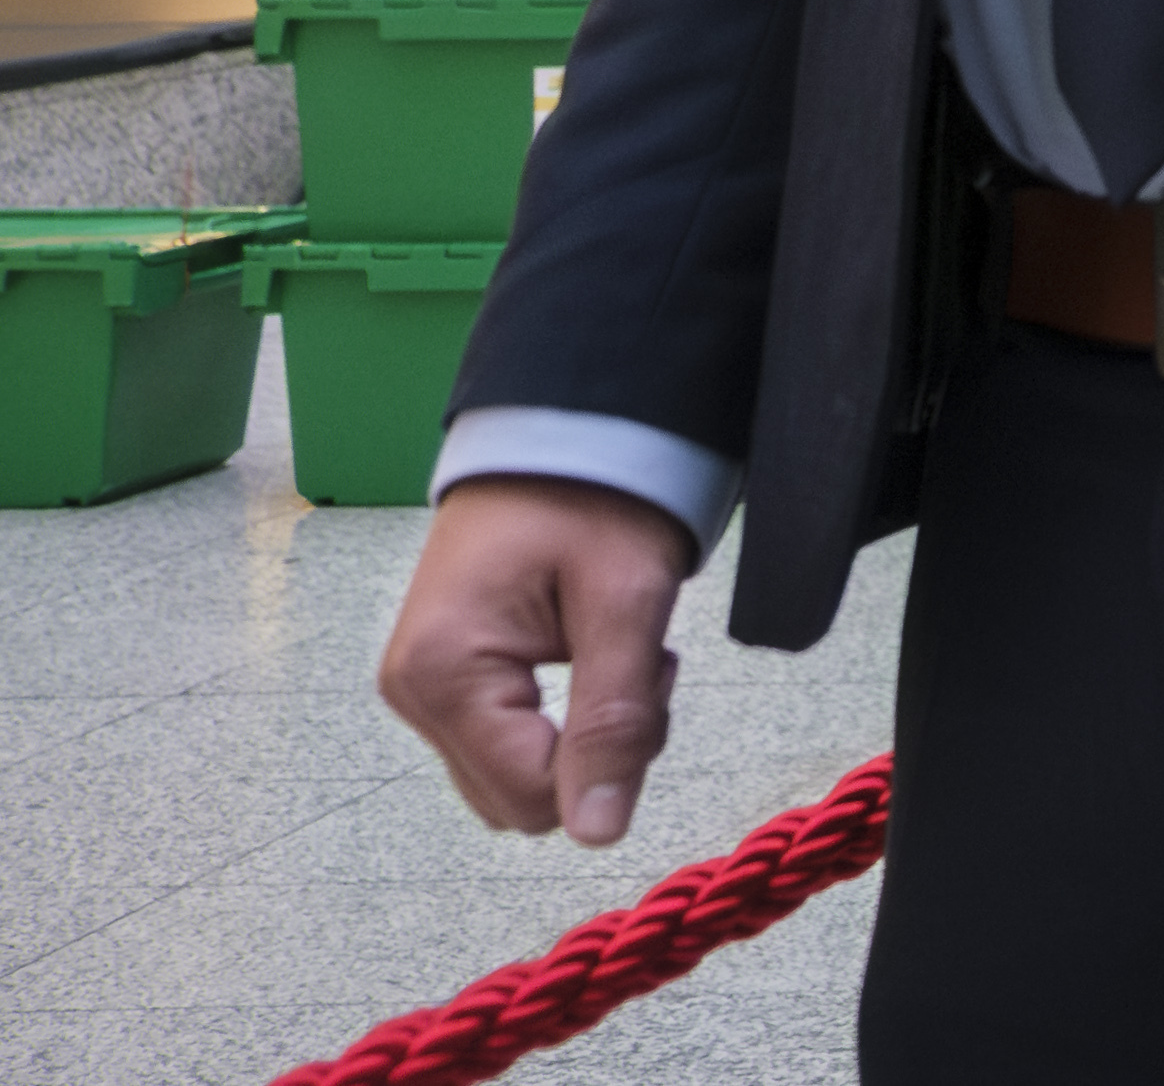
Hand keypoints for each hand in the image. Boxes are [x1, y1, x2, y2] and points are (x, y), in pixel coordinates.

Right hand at [382, 474, 694, 847]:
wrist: (560, 433)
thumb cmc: (592, 498)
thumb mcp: (625, 605)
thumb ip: (613, 722)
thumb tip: (597, 834)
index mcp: (443, 677)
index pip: (533, 796)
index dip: (610, 759)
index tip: (645, 673)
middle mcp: (413, 695)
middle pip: (521, 799)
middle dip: (598, 748)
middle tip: (634, 657)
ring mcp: (421, 690)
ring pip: (517, 777)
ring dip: (585, 732)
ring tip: (612, 644)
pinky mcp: (442, 680)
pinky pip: (507, 741)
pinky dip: (562, 715)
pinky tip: (587, 650)